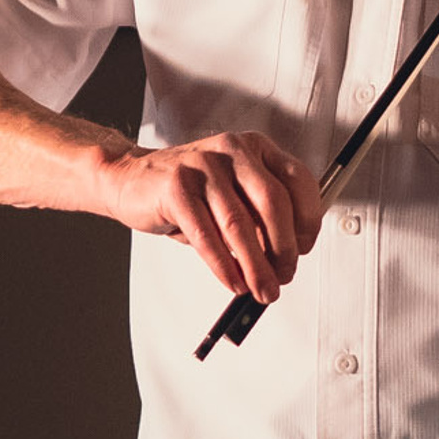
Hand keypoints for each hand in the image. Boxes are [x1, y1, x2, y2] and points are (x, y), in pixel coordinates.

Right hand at [100, 132, 322, 301]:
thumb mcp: (231, 193)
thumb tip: (285, 257)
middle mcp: (233, 151)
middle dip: (284, 249)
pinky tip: (232, 281)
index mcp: (255, 148)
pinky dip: (223, 265)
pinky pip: (207, 235)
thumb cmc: (186, 191)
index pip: (298, 181)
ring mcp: (204, 166)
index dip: (308, 221)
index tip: (304, 249)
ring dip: (255, 266)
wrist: (130, 179)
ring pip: (239, 224)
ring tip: (262, 289)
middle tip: (284, 276)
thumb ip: (259, 215)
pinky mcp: (177, 187)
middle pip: (273, 203)